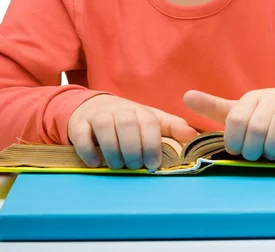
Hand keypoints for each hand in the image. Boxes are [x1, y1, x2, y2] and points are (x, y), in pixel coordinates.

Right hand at [68, 94, 198, 170]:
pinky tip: (95, 161)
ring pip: (105, 127)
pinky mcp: (79, 124)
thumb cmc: (128, 119)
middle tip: (134, 166)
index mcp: (140, 111)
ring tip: (117, 165)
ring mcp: (98, 116)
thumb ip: (173, 127)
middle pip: (127, 124)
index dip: (152, 145)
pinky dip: (88, 149)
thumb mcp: (151, 120)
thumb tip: (195, 136)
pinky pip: (81, 134)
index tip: (153, 164)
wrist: (94, 107)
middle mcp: (120, 110)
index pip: (149, 124)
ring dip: (113, 150)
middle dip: (132, 149)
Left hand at [183, 88, 274, 163]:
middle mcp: (273, 97)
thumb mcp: (240, 114)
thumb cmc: (265, 121)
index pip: (236, 117)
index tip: (234, 151)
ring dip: (270, 148)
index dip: (233, 139)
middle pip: (257, 124)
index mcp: (252, 97)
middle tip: (252, 157)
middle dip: (252, 148)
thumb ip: (214, 108)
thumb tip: (186, 96)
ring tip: (268, 157)